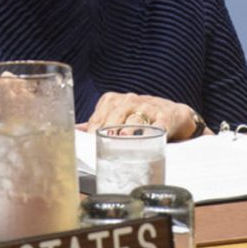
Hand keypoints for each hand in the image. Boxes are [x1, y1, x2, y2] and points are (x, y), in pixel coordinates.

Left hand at [84, 92, 210, 140]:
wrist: (173, 113)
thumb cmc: (139, 116)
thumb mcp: (116, 115)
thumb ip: (97, 124)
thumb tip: (74, 132)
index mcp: (113, 101)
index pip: (98, 118)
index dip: (92, 134)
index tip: (88, 147)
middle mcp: (130, 100)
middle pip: (115, 117)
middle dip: (108, 132)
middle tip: (102, 146)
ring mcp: (149, 107)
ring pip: (135, 120)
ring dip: (128, 132)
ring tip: (122, 142)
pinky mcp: (166, 116)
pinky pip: (158, 125)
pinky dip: (152, 133)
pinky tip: (147, 141)